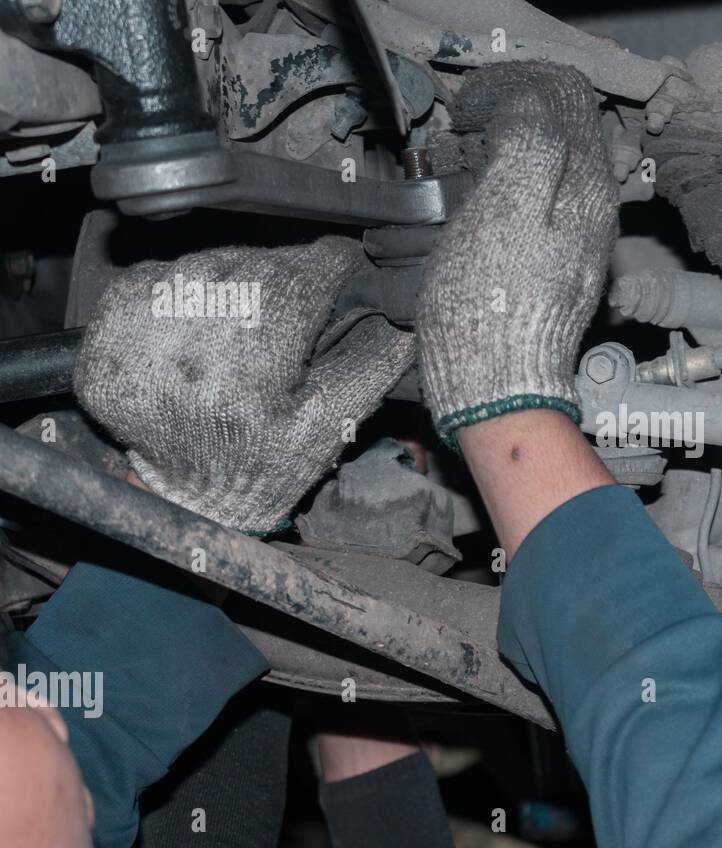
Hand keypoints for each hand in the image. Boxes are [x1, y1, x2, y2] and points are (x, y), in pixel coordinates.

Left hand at [75, 236, 413, 533]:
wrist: (191, 499)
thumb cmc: (265, 465)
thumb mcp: (332, 424)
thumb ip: (372, 363)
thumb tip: (403, 310)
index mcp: (245, 374)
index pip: (299, 281)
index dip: (332, 264)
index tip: (346, 261)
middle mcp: (181, 352)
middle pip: (251, 265)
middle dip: (285, 271)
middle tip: (301, 298)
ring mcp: (135, 341)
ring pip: (203, 262)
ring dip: (236, 274)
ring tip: (253, 316)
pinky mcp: (105, 337)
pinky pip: (154, 276)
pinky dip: (185, 286)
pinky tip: (204, 321)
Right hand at [416, 62, 618, 450]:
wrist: (498, 385)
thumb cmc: (493, 304)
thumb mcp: (507, 206)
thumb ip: (528, 143)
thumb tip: (528, 106)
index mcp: (588, 187)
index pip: (566, 99)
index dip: (514, 87)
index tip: (470, 105)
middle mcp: (595, 210)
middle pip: (567, 128)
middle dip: (518, 109)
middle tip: (470, 118)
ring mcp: (580, 240)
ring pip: (555, 163)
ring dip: (515, 143)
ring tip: (471, 149)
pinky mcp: (559, 267)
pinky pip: (542, 200)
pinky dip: (512, 182)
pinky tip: (484, 194)